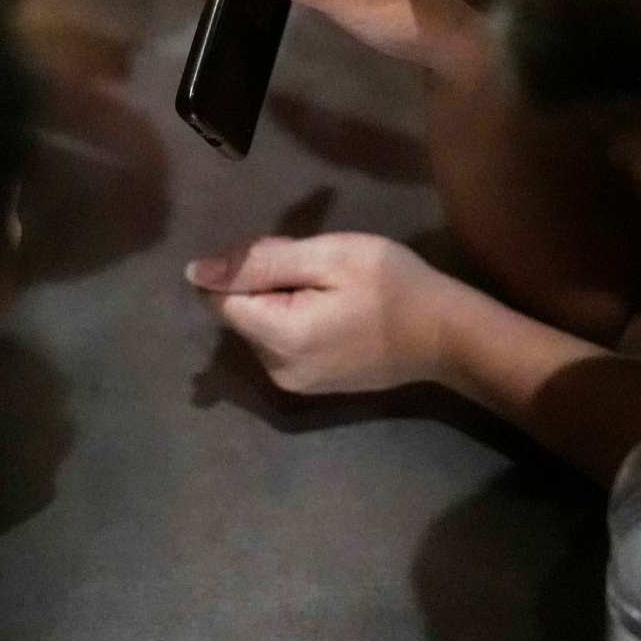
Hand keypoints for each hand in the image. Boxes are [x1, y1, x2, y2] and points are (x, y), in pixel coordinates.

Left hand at [186, 233, 468, 394]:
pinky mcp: (310, 385)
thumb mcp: (328, 257)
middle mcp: (275, 370)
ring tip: (330, 287)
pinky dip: (294, 319)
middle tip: (317, 265)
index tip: (286, 254)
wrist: (446, 335)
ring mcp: (294, 383)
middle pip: (239, 313)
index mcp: (277, 338)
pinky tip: (334, 309)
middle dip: (264, 281)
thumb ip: (259, 263)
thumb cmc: (392, 286)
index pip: (219, 298)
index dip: (243, 267)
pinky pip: (280, 342)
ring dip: (279, 299)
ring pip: (259, 326)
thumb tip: (194, 272)